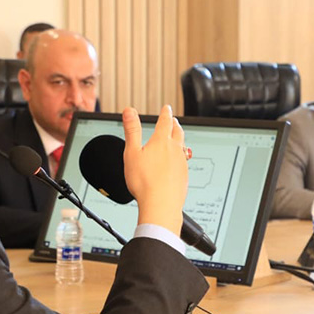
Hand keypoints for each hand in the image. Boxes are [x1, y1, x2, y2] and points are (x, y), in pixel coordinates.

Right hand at [122, 105, 186, 233]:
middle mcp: (175, 150)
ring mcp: (182, 164)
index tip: (166, 108)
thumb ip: (132, 130)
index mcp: (162, 142)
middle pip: (178, 132)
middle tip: (173, 120)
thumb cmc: (144, 182)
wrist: (161, 205)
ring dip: (179, 139)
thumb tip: (129, 111)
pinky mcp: (184, 177)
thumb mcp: (132, 153)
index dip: (165, 113)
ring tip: (177, 138)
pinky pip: (184, 162)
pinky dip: (180, 157)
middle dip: (175, 124)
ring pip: (182, 146)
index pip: (165, 122)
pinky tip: (177, 162)